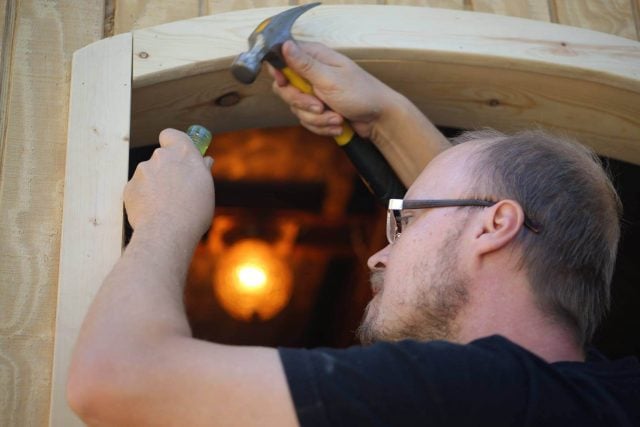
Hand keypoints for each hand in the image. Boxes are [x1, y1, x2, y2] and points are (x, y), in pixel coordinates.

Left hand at [124, 128, 214, 241]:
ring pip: (149, 175)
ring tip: (166, 207)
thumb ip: (203, 170)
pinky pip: (139, 189)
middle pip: (161, 158)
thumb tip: (205, 160)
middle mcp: (160, 157)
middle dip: (166, 170)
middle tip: (177, 191)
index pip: (171, 135)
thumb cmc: (193, 212)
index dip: (173, 143)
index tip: (179, 156)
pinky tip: (154, 213)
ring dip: (156, 186)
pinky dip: (145, 198)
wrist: (167, 233)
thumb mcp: (207, 189)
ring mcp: (142, 171)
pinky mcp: (129, 187)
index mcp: (183, 153)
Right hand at [269, 41, 399, 138]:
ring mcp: (315, 93)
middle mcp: (312, 73)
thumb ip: (304, 65)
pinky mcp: (319, 110)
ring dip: (317, 119)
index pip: (282, 59)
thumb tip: (284, 45)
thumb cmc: (361, 94)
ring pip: (297, 109)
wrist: (379, 119)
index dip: (279, 73)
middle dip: (302, 104)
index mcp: (315, 58)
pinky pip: (307, 121)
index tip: (284, 83)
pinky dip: (322, 126)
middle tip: (320, 107)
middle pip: (285, 89)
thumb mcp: (329, 79)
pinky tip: (338, 124)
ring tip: (337, 118)